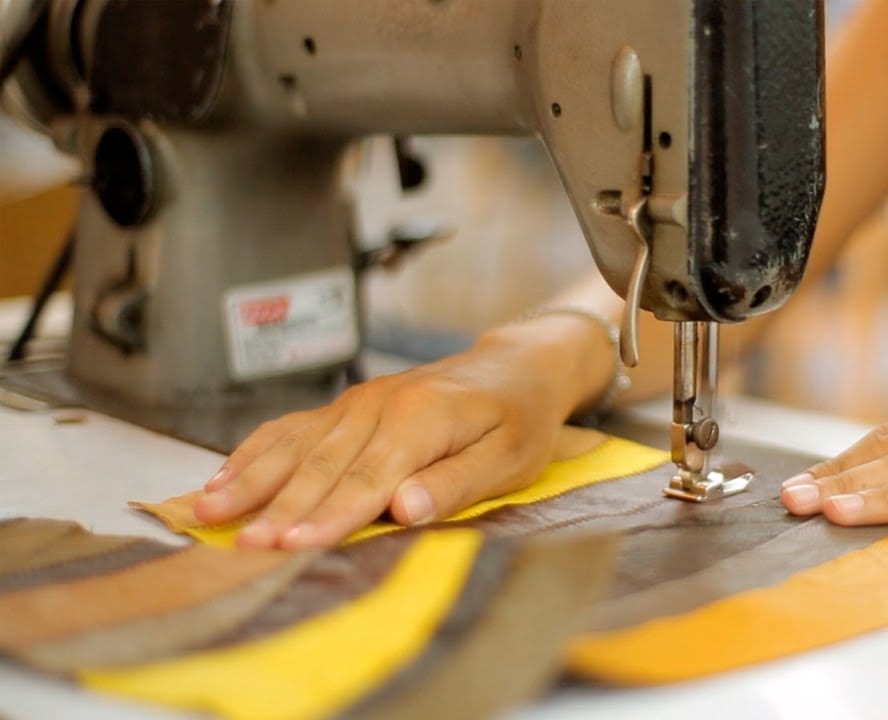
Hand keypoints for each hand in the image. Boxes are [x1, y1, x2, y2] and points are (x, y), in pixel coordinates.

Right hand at [194, 316, 612, 548]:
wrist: (512, 367)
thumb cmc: (517, 419)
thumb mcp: (511, 457)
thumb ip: (457, 482)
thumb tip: (406, 510)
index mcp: (422, 418)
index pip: (368, 477)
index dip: (329, 515)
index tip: (293, 546)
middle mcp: (379, 405)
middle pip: (321, 465)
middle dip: (279, 509)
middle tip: (243, 546)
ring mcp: (357, 402)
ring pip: (296, 446)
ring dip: (251, 480)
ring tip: (208, 512)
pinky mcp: (346, 407)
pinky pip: (292, 428)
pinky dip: (254, 452)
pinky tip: (221, 477)